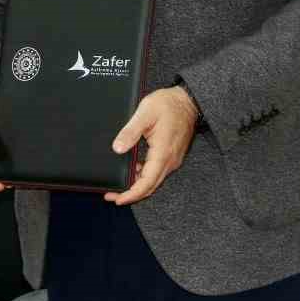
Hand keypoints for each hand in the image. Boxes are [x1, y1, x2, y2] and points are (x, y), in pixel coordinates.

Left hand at [106, 86, 199, 205]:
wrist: (187, 100)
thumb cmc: (168, 105)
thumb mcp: (145, 113)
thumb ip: (130, 131)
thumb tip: (117, 149)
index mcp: (163, 152)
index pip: (147, 182)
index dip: (132, 194)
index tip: (118, 199)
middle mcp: (170, 160)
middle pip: (150, 186)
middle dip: (131, 194)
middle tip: (111, 195)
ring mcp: (171, 159)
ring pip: (153, 180)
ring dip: (137, 185)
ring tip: (119, 184)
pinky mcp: (170, 155)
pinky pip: (156, 171)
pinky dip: (143, 176)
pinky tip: (131, 170)